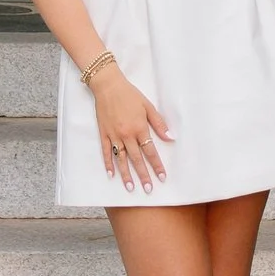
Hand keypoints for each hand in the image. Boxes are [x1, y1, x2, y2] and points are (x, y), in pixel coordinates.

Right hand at [91, 63, 170, 191]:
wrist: (108, 86)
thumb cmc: (130, 95)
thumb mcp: (148, 106)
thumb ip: (159, 123)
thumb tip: (171, 138)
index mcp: (139, 128)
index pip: (150, 151)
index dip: (157, 165)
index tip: (162, 177)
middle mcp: (127, 135)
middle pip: (136, 159)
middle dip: (143, 175)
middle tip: (148, 189)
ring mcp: (114, 135)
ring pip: (121, 159)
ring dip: (126, 174)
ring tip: (131, 187)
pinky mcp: (103, 134)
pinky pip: (106, 152)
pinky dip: (108, 164)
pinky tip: (111, 175)